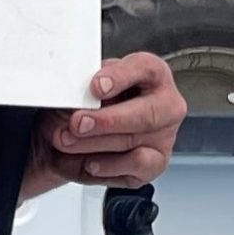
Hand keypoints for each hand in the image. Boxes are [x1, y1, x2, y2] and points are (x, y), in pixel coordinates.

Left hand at [25, 49, 185, 199]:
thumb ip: (83, 88)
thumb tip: (72, 95)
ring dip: (93, 144)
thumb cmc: (89, 105)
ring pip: (133, 141)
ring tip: (67, 142)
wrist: (81, 136)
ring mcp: (165, 135)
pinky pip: (136, 165)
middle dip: (106, 121)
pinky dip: (108, 165)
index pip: (144, 69)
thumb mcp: (84, 87)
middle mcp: (166, 104)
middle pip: (144, 113)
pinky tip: (90, 163)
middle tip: (77, 123)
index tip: (96, 87)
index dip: (119, 77)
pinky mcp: (157, 162)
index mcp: (151, 74)